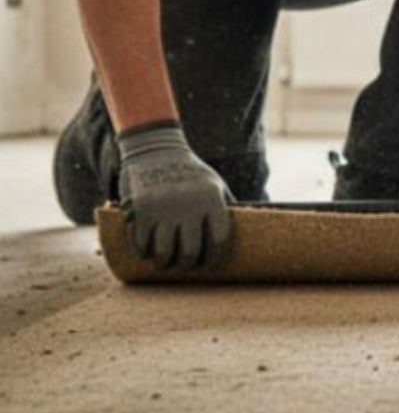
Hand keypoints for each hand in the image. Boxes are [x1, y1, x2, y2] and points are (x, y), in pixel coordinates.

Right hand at [117, 122, 233, 268]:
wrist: (155, 148)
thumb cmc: (191, 172)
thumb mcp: (214, 184)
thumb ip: (226, 207)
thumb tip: (245, 233)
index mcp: (211, 200)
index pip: (219, 240)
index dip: (215, 258)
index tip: (210, 264)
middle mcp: (188, 206)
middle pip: (191, 252)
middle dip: (189, 264)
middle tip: (186, 265)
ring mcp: (162, 209)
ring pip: (164, 254)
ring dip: (165, 263)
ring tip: (166, 262)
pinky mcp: (140, 210)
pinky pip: (141, 245)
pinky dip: (144, 253)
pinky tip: (148, 252)